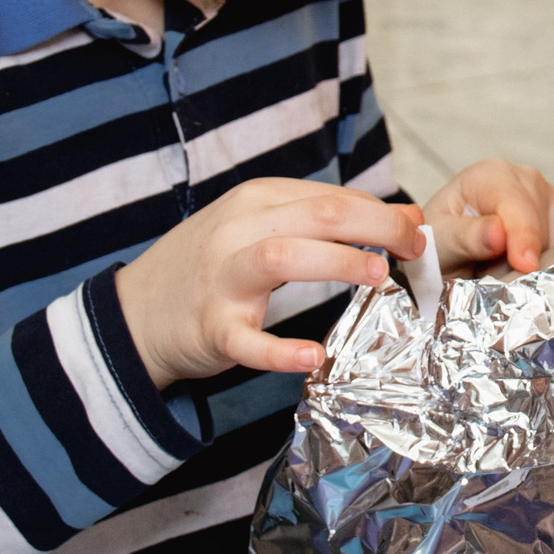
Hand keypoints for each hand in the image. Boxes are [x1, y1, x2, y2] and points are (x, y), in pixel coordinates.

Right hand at [117, 179, 422, 385]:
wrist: (134, 313)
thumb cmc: (211, 267)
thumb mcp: (262, 227)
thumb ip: (328, 221)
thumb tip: (407, 216)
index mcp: (256, 201)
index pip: (330, 196)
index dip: (382, 212)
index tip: (418, 231)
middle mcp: (238, 231)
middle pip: (316, 214)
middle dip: (375, 225)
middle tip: (414, 248)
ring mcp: (222, 280)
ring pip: (281, 256)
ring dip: (336, 261)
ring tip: (377, 275)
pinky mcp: (211, 329)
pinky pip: (248, 340)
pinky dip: (281, 350)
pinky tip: (315, 356)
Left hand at [422, 160, 553, 275]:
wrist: (450, 249)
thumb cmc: (441, 240)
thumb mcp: (439, 241)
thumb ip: (465, 237)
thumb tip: (498, 234)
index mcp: (492, 176)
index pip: (519, 206)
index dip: (524, 237)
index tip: (525, 265)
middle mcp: (529, 181)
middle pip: (546, 225)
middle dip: (527, 261)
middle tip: (498, 283)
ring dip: (546, 268)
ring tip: (510, 277)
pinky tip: (538, 277)